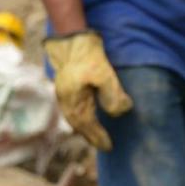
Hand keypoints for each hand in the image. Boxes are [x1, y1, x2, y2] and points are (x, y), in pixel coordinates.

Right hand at [43, 30, 132, 150]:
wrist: (71, 38)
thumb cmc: (87, 56)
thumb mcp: (104, 74)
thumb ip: (113, 95)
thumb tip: (121, 111)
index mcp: (73, 101)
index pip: (87, 125)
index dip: (98, 137)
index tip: (109, 147)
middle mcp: (65, 100)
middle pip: (79, 125)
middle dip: (91, 137)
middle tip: (104, 146)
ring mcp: (64, 94)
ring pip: (75, 118)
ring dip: (85, 129)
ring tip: (96, 136)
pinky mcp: (66, 86)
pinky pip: (73, 109)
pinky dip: (81, 119)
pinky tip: (88, 118)